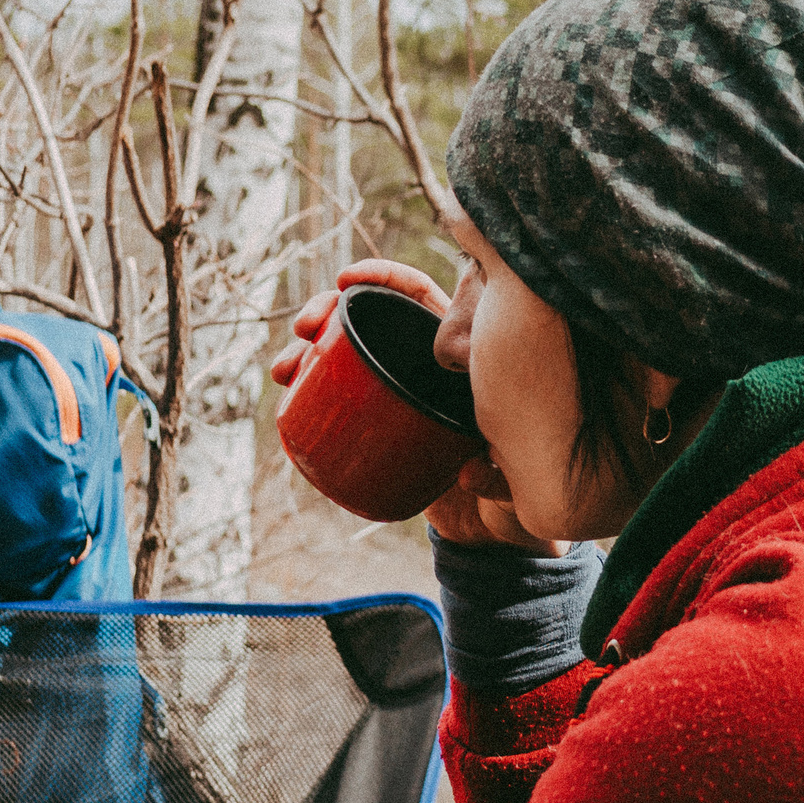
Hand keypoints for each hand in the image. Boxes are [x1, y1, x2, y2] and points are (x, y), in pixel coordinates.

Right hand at [271, 261, 562, 556]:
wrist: (494, 524)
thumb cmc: (518, 484)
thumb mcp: (519, 474)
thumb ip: (503, 476)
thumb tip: (469, 474)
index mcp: (462, 356)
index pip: (421, 297)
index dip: (384, 278)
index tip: (346, 280)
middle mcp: (426, 367)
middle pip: (371, 319)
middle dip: (328, 311)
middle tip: (303, 328)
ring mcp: (398, 394)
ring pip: (346, 356)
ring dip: (307, 351)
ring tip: (284, 368)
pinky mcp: (378, 427)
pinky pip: (339, 397)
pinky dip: (309, 389)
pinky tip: (287, 388)